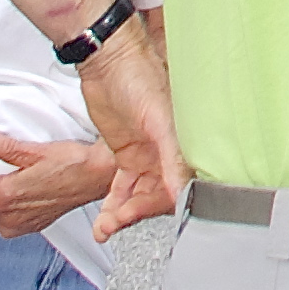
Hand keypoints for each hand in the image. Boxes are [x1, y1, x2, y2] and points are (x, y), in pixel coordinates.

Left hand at [0, 126, 121, 237]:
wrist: (99, 178)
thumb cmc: (76, 165)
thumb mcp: (36, 150)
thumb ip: (5, 146)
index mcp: (6, 196)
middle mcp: (9, 216)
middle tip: (12, 166)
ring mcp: (20, 225)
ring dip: (3, 192)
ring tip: (25, 177)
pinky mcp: (31, 227)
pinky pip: (10, 216)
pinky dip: (16, 203)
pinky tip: (32, 188)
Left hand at [76, 12, 186, 236]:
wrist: (106, 62)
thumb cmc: (138, 77)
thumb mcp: (157, 118)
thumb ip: (171, 156)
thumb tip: (181, 192)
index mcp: (184, 143)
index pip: (183, 185)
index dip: (166, 204)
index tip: (147, 214)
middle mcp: (168, 152)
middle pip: (159, 196)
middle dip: (138, 212)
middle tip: (118, 220)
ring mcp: (147, 156)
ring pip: (139, 196)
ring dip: (122, 214)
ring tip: (105, 227)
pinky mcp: (127, 155)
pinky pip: (123, 188)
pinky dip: (114, 205)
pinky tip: (104, 222)